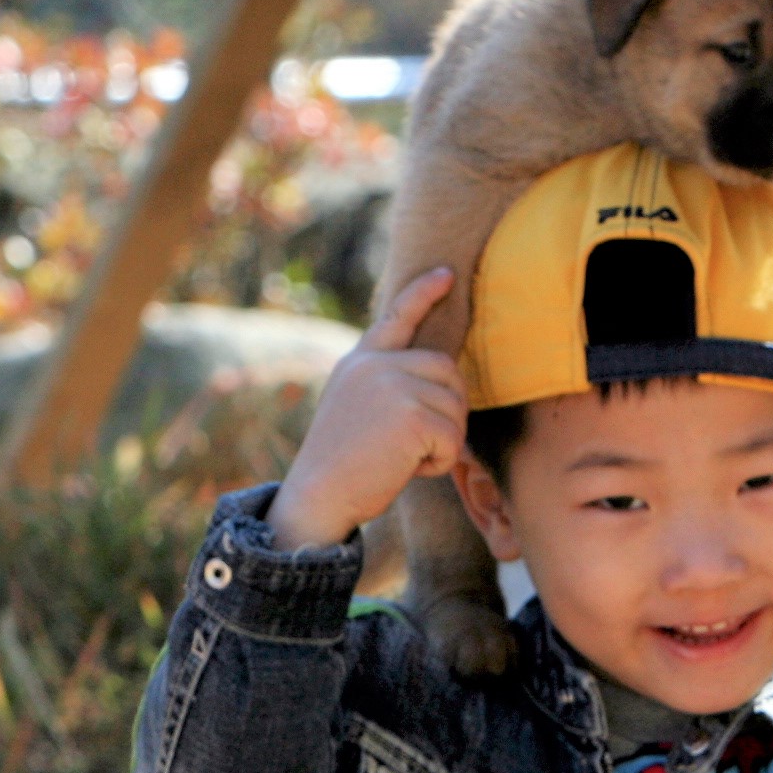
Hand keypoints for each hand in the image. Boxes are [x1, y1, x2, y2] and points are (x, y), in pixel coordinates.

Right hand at [272, 268, 467, 549]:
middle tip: (414, 444)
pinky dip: (440, 462)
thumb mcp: (354, 408)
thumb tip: (440, 375)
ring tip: (402, 458)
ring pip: (456, 405)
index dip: (423, 294)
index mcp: (360, 361)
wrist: (317, 497)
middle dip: (446, 409)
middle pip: (447, 370)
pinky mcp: (411, 415)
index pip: (396, 318)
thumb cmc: (339, 465)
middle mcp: (375, 365)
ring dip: (443, 440)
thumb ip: (386, 382)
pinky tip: (406, 470)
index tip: (445, 275)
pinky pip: (454, 437)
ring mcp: (393, 385)